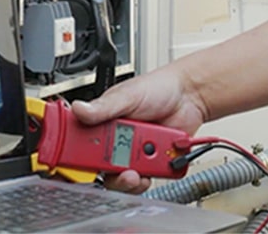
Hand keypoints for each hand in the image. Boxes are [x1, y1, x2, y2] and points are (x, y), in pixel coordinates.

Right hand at [72, 67, 206, 193]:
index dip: (77, 157)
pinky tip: (157, 164)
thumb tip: (78, 109)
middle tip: (122, 167)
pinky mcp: (150, 165)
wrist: (190, 97)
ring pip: (122, 178)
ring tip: (148, 157)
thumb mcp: (127, 95)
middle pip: (100, 168)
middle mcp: (115, 140)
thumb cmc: (157, 88)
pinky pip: (144, 180)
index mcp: (103, 122)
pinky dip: (149, 177)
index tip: (82, 164)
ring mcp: (132, 154)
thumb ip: (103, 107)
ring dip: (132, 175)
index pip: (81, 143)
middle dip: (110, 171)